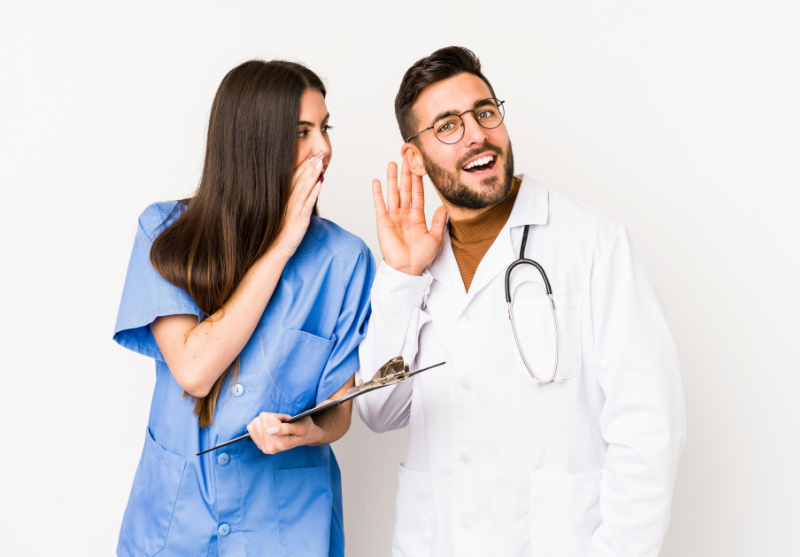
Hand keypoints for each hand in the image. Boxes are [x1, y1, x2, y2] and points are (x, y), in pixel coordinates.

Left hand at [246, 413, 322, 454]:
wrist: (303, 436)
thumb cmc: (303, 429)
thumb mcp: (300, 427)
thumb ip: (286, 428)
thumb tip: (270, 430)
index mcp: (281, 444)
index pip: (270, 421)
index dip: (279, 416)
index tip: (287, 420)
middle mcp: (270, 449)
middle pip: (262, 420)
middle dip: (272, 417)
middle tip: (282, 423)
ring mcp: (263, 447)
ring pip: (256, 422)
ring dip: (266, 419)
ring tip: (277, 424)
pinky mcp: (258, 444)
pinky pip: (251, 427)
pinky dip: (260, 423)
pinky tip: (269, 426)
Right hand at [274, 151, 325, 258]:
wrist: (274, 249)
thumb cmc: (280, 232)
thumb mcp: (286, 214)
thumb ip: (294, 201)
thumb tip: (306, 190)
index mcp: (284, 198)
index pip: (294, 177)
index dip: (304, 165)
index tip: (312, 155)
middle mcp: (287, 201)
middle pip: (300, 179)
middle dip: (310, 165)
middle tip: (319, 152)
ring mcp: (293, 209)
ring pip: (304, 188)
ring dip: (313, 174)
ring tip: (321, 163)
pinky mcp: (299, 219)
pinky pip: (307, 203)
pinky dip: (314, 192)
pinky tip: (320, 183)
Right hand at [372, 161, 446, 275]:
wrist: (407, 268)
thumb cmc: (420, 257)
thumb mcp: (435, 238)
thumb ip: (438, 222)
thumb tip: (444, 207)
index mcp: (417, 218)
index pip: (417, 195)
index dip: (418, 181)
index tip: (419, 168)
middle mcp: (404, 215)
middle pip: (405, 190)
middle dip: (406, 175)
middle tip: (406, 159)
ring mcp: (393, 217)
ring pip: (392, 193)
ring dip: (392, 179)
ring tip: (392, 164)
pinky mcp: (383, 222)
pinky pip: (379, 205)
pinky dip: (377, 193)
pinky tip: (376, 181)